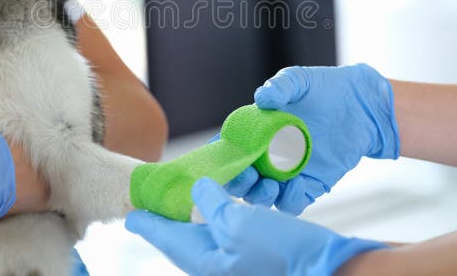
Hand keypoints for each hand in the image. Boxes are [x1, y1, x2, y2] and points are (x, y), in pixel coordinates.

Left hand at [126, 177, 386, 275]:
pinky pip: (228, 234)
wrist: (326, 270)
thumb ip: (212, 204)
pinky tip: (224, 205)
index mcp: (203, 260)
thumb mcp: (237, 222)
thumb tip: (198, 189)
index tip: (130, 210)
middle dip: (170, 216)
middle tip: (158, 197)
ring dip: (196, 212)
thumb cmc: (279, 252)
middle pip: (182, 237)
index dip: (147, 220)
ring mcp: (235, 263)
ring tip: (188, 194)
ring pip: (205, 234)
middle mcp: (215, 265)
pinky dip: (221, 216)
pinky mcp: (254, 257)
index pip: (164, 236)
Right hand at [226, 65, 398, 214]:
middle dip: (238, 183)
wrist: (362, 104)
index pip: (229, 148)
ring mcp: (288, 172)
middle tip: (247, 175)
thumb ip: (280, 86)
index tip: (224, 158)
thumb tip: (262, 98)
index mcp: (256, 131)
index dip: (221, 157)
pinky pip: (294, 202)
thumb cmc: (325, 88)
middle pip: (241, 179)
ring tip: (269, 186)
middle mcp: (268, 155)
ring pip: (264, 196)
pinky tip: (297, 184)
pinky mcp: (311, 184)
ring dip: (260, 196)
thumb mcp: (300, 80)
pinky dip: (290, 199)